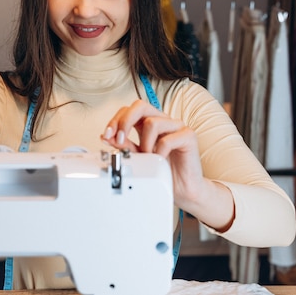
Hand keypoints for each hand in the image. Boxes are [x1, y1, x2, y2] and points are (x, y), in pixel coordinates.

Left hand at [101, 100, 234, 231]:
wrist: (183, 189)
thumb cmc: (163, 171)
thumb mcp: (137, 157)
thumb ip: (124, 145)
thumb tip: (106, 136)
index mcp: (149, 122)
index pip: (129, 110)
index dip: (115, 120)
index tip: (106, 135)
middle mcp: (162, 121)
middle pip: (140, 106)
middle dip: (124, 122)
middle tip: (120, 140)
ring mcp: (176, 127)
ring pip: (152, 122)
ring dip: (144, 143)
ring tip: (148, 156)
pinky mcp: (188, 136)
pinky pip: (168, 139)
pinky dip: (159, 151)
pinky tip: (160, 159)